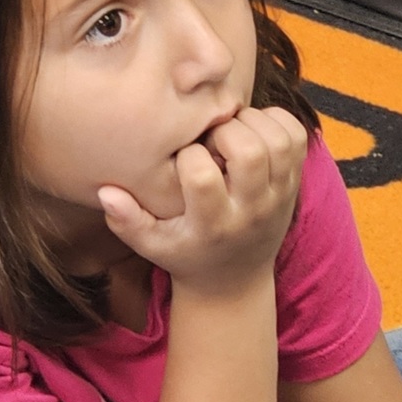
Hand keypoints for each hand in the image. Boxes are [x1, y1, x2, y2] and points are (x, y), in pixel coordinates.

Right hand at [98, 107, 306, 296]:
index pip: (203, 176)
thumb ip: (126, 220)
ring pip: (277, 140)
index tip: (181, 158)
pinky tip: (250, 129)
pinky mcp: (294, 183)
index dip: (187, 155)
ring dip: (251, 122)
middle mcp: (251, 210)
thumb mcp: (151, 245)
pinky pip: (297, 138)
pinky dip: (275, 121)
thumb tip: (105, 192)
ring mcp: (278, 196)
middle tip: (208, 137)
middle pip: (249, 151)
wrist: (234, 280)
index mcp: (214, 224)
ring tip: (228, 131)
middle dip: (223, 130)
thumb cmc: (185, 254)